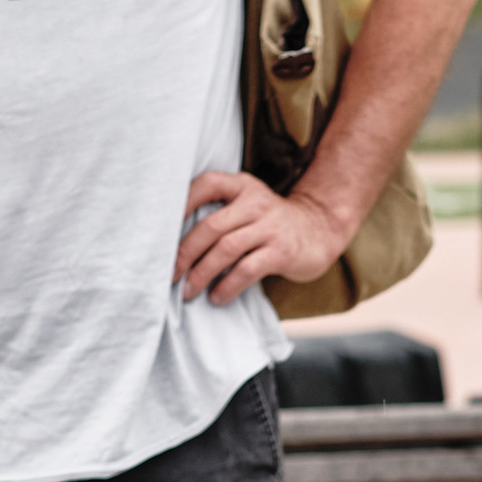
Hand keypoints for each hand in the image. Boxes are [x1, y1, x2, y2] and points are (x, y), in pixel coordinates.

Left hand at [175, 172, 348, 303]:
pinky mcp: (282, 251)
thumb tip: (174, 244)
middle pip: (211, 226)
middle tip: (169, 274)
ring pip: (226, 249)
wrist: (320, 231)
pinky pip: (247, 269)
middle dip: (185, 253)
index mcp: (242, 186)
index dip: (181, 203)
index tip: (161, 229)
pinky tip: (216, 297)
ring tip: (189, 291)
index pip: (206, 184)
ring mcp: (270, 226)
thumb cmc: (271, 224)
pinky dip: (227, 286)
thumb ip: (220, 212)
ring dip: (202, 273)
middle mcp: (256, 202)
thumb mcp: (249, 205)